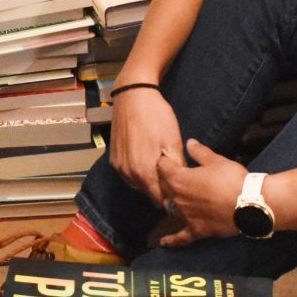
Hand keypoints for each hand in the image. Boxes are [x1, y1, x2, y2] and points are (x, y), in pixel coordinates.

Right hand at [108, 86, 183, 204]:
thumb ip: (177, 167)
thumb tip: (182, 184)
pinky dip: (139, 175)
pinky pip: (128, 176)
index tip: (182, 196)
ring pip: (138, 185)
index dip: (173, 200)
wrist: (132, 96)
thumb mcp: (173, 141)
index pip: (160, 199)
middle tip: (176, 185)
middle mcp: (129, 174)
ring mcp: (119, 167)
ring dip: (150, 184)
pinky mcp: (114, 160)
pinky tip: (148, 164)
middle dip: (162, 192)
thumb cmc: (156, 117)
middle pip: (148, 193)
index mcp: (144, 172)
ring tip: (163, 174)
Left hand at [156, 139, 247, 247]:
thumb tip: (190, 143)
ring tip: (170, 198)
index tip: (166, 158)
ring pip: (170, 209)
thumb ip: (200, 152)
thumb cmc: (232, 179)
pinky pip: (181, 237)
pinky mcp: (197, 230)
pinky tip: (163, 243)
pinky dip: (172, 240)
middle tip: (172, 175)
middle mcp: (177, 199)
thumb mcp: (216, 161)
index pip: (163, 168)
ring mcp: (186, 216)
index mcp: (179, 179)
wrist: (249, 203)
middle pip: (164, 189)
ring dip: (170, 202)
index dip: (164, 161)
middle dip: (166, 181)